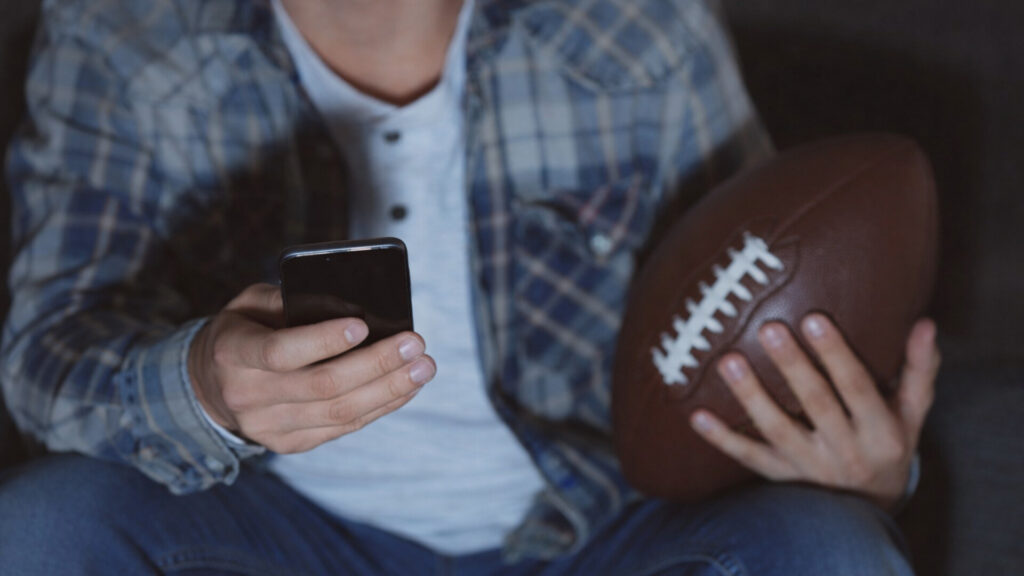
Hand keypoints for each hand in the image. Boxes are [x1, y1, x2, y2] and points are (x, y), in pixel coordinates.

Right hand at [188, 283, 435, 452]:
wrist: (210, 386)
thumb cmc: (244, 330)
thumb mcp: (249, 303)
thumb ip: (287, 299)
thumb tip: (345, 301)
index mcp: (233, 353)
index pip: (281, 352)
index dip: (324, 341)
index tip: (364, 325)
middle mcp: (248, 396)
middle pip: (323, 386)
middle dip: (376, 364)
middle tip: (415, 344)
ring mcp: (268, 427)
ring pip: (339, 413)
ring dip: (389, 390)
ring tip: (423, 367)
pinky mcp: (290, 444)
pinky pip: (343, 428)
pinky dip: (380, 407)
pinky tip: (407, 388)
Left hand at [690, 314, 939, 508]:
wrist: (869, 509)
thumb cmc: (889, 445)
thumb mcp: (912, 413)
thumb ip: (919, 369)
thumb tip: (925, 324)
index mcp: (881, 431)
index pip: (858, 389)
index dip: (837, 356)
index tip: (815, 319)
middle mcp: (845, 451)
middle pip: (816, 404)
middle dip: (793, 367)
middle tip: (770, 328)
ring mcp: (809, 467)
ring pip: (777, 430)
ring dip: (751, 396)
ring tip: (728, 360)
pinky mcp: (781, 477)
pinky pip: (748, 458)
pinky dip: (722, 439)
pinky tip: (696, 416)